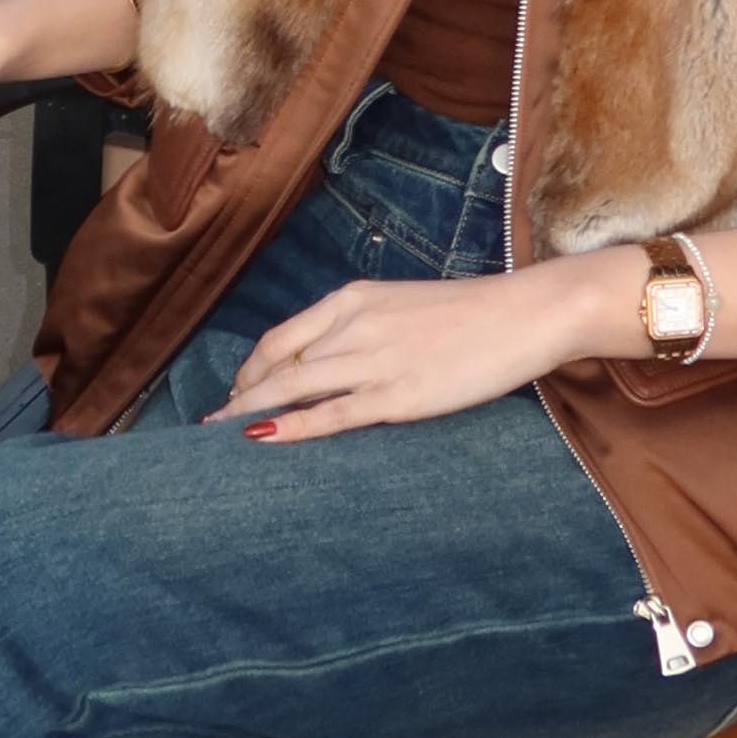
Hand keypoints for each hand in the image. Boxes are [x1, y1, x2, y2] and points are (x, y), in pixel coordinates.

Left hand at [211, 262, 601, 440]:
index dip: (250, 368)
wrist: (523, 315)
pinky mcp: (396, 395)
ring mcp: (372, 361)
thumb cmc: (471, 313)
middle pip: (275, 365)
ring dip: (249, 412)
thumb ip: (363, 326)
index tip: (238, 390)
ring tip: (220, 437)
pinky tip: (261, 438)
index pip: (280, 337)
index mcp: (353, 299)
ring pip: (290, 388)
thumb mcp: (403, 305)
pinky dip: (288, 427)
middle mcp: (352, 326)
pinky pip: (328, 415)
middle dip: (238, 396)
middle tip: (213, 423)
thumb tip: (331, 359)